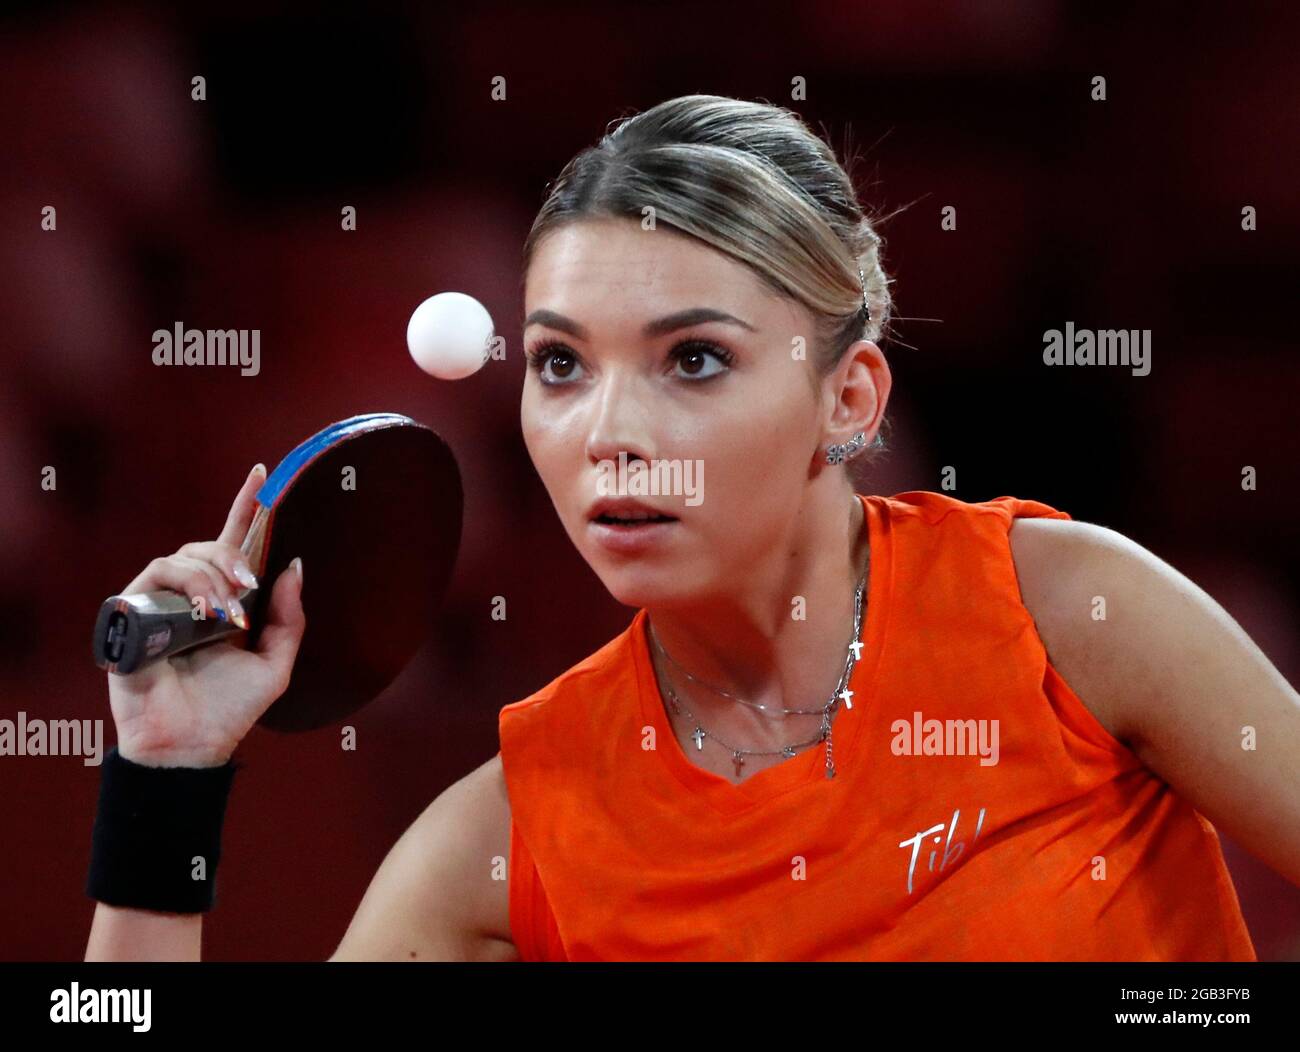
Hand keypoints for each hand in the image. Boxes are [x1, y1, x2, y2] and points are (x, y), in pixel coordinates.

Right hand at [106, 464, 306, 766]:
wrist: (191, 746)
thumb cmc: (229, 710)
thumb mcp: (275, 664)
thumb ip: (288, 617)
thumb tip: (293, 567)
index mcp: (224, 603)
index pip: (233, 546)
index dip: (246, 510)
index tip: (261, 475)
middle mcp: (189, 597)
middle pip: (207, 546)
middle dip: (233, 555)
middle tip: (249, 583)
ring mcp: (158, 604)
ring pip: (181, 558)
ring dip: (212, 577)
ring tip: (228, 613)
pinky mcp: (130, 616)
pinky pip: (152, 579)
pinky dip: (184, 588)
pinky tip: (202, 614)